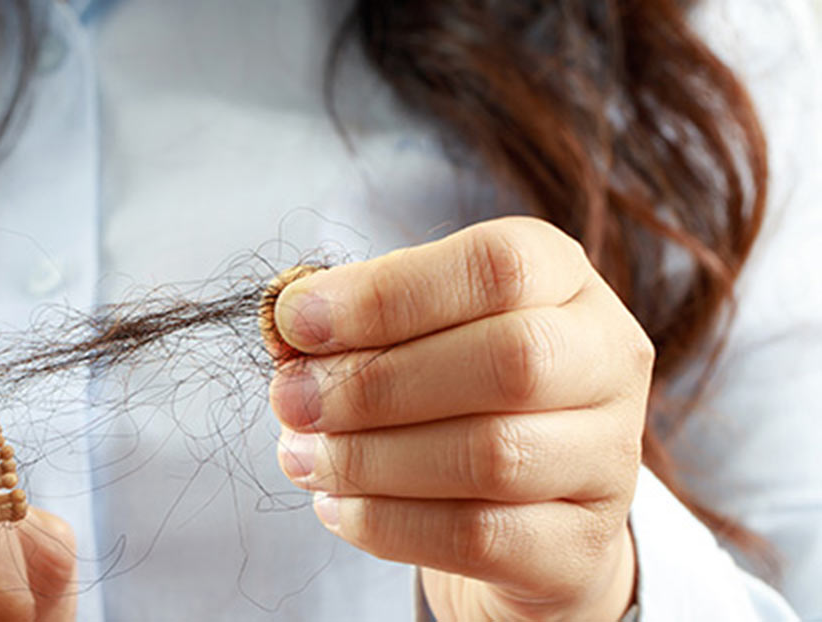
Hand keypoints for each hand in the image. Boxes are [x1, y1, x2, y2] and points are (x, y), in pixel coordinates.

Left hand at [269, 217, 647, 620]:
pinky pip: (480, 537)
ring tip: (303, 457)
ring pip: (494, 456)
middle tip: (292, 401)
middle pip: (509, 360)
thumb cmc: (446, 393)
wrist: (520, 508)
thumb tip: (282, 320)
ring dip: (371, 458)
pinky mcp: (581, 546)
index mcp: (562, 278)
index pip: (495, 265)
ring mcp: (609, 458)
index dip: (385, 293)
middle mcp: (606, 358)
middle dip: (375, 383)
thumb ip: (344, 320)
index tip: (295, 322)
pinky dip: (389, 523)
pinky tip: (337, 507)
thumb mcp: (402, 332)